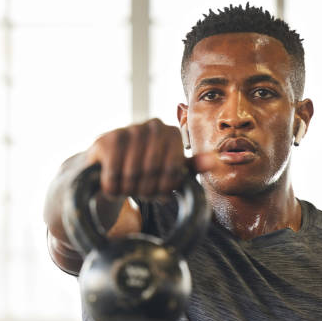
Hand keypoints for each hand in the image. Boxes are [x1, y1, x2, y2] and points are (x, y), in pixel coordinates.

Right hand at [87, 118, 215, 197]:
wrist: (108, 170)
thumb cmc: (145, 171)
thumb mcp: (171, 171)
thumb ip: (192, 167)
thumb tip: (215, 160)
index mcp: (171, 132)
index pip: (174, 167)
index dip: (167, 186)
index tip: (162, 195)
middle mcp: (152, 125)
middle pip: (154, 169)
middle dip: (148, 189)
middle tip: (142, 194)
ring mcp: (128, 130)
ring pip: (134, 173)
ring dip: (130, 190)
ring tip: (127, 190)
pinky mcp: (106, 139)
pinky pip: (114, 173)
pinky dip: (113, 187)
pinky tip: (112, 187)